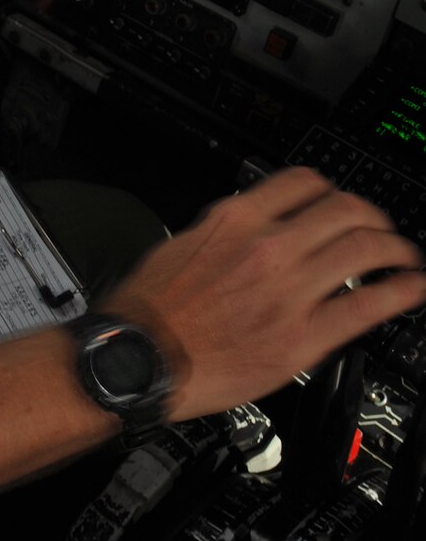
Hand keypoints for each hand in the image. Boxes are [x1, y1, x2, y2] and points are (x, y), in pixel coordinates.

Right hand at [109, 167, 425, 419]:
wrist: (141, 358)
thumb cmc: (151, 310)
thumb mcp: (182, 243)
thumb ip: (224, 230)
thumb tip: (250, 226)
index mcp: (236, 219)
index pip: (302, 181)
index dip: (329, 188)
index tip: (336, 198)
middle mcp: (269, 247)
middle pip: (345, 209)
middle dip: (372, 214)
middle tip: (380, 225)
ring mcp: (290, 291)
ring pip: (365, 249)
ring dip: (395, 247)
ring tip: (403, 255)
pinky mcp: (305, 337)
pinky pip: (368, 305)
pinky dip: (401, 292)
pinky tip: (412, 288)